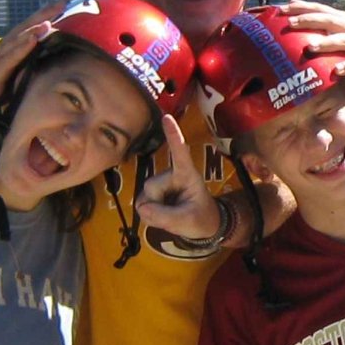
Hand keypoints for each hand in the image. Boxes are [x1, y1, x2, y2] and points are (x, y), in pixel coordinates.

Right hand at [0, 0, 66, 115]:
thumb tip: (60, 52)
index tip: (68, 1)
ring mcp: (2, 54)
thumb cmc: (7, 83)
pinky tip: (34, 39)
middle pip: (29, 24)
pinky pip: (12, 55)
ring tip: (50, 20)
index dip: (50, 11)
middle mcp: (9, 44)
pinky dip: (23, 46)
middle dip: (46, 12)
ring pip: (20, 37)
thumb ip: (38, 57)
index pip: (35, 23)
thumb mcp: (26, 67)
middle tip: (64, 1)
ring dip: (35, 28)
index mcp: (17, 43)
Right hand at [135, 116, 221, 240]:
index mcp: (187, 175)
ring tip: (172, 215)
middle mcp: (171, 175)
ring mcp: (160, 184)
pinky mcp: (151, 194)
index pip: (179, 153)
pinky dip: (150, 216)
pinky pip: (142, 206)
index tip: (167, 117)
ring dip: (155, 212)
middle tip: (177, 214)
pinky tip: (163, 216)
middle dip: (158, 205)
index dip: (173, 136)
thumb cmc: (201, 218)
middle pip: (152, 186)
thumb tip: (142, 207)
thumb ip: (165, 216)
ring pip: (144, 198)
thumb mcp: (188, 221)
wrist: (203, 227)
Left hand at [280, 0, 344, 87]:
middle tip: (290, 23)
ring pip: (342, 40)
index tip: (281, 8)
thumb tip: (292, 12)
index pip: (319, 9)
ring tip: (311, 47)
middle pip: (328, 20)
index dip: (302, 7)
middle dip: (309, 20)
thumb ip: (319, 26)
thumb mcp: (337, 34)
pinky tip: (336, 70)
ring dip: (326, 43)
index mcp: (341, 20)